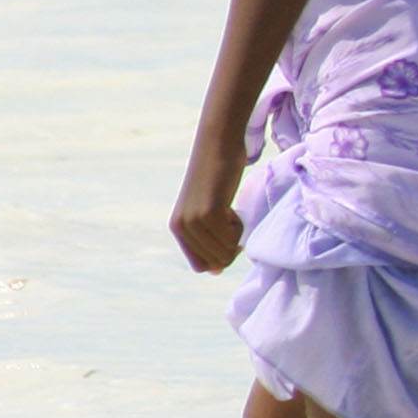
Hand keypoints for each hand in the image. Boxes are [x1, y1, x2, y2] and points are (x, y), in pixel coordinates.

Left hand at [171, 130, 249, 271]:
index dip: (220, 260)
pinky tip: (235, 210)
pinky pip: (232, 238)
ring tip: (234, 215)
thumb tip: (214, 272)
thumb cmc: (218, 175)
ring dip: (237, 238)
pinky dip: (240, 229)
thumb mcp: (209, 210)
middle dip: (231, 249)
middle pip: (214, 260)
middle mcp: (181, 226)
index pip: (200, 265)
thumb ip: (208, 237)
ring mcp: (194, 220)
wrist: (217, 145)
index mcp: (178, 227)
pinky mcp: (209, 212)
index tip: (233, 241)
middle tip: (235, 224)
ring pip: (224, 251)